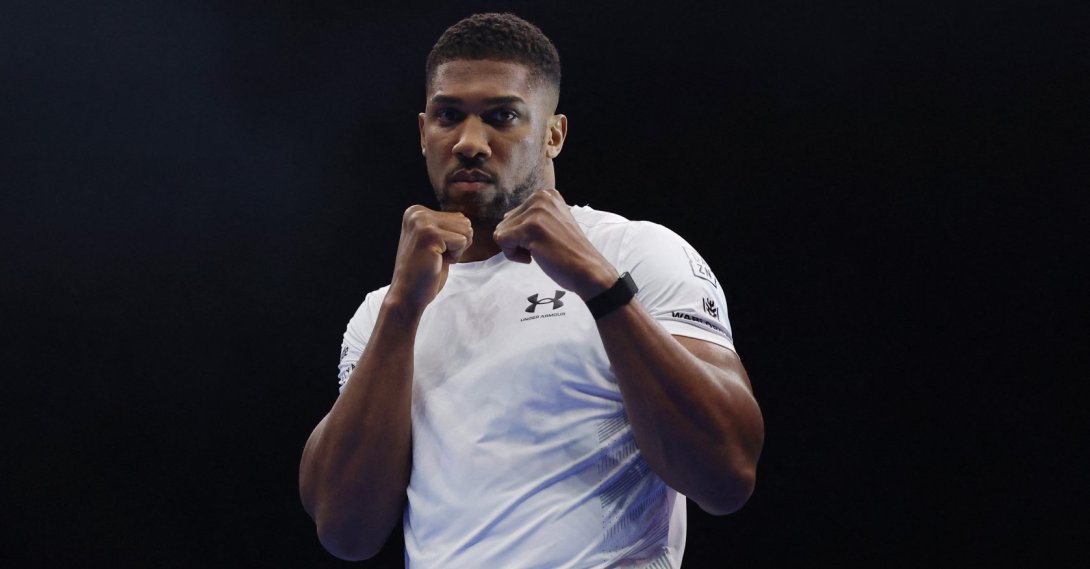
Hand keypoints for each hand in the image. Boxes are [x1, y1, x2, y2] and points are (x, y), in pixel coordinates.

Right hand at [388, 205, 473, 312]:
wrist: (407, 295)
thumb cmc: (424, 272)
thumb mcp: (436, 243)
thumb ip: (447, 228)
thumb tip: (468, 222)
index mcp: (416, 211)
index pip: (459, 218)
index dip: (454, 240)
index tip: (433, 251)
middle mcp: (417, 212)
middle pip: (464, 222)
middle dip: (457, 244)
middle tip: (435, 257)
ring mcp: (422, 222)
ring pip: (465, 230)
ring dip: (456, 250)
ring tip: (435, 259)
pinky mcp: (430, 235)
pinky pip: (462, 241)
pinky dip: (455, 256)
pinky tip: (436, 262)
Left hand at [492, 189, 617, 298]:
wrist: (587, 270)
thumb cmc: (569, 252)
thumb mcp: (554, 222)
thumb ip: (533, 216)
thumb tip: (505, 217)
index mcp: (547, 195)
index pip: (514, 215)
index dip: (523, 234)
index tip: (544, 241)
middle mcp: (541, 198)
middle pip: (505, 222)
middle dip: (517, 241)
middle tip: (541, 249)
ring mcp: (536, 212)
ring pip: (501, 232)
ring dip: (515, 249)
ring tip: (539, 252)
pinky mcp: (530, 228)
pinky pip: (501, 240)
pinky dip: (512, 255)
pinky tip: (533, 258)